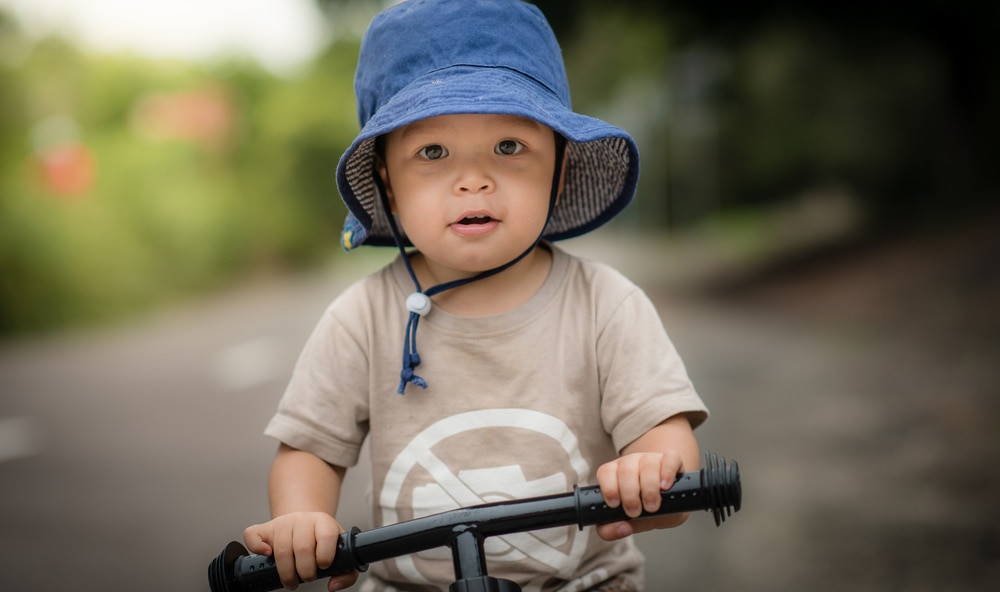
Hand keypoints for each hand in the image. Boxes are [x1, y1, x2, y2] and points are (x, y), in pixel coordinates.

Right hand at [243, 512, 358, 590]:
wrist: (306, 523)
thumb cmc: (323, 542)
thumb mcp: (341, 552)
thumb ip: (347, 572)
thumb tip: (334, 585)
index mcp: (324, 522)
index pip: (326, 535)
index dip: (325, 555)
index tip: (323, 566)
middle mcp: (303, 519)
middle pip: (302, 547)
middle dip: (305, 571)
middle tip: (307, 577)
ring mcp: (282, 523)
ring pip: (281, 549)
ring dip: (286, 572)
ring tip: (292, 580)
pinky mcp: (265, 528)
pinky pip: (253, 535)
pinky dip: (257, 547)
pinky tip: (267, 555)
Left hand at [594, 449, 687, 540]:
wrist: (669, 500)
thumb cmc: (644, 509)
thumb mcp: (627, 522)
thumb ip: (613, 530)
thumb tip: (622, 528)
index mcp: (615, 474)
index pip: (605, 472)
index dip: (609, 488)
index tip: (615, 504)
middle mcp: (631, 463)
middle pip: (626, 470)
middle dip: (630, 494)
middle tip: (636, 512)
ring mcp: (651, 459)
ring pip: (647, 464)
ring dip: (649, 487)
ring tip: (652, 506)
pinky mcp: (671, 460)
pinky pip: (669, 458)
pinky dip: (667, 472)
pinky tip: (665, 486)